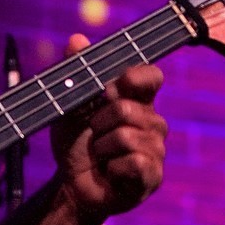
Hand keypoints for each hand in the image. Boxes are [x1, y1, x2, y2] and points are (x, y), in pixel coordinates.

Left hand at [49, 33, 166, 223]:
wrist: (70, 185)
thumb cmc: (76, 143)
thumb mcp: (69, 106)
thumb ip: (74, 72)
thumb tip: (77, 39)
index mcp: (138, 100)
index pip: (151, 76)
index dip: (133, 77)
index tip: (111, 87)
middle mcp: (152, 122)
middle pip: (127, 108)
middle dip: (99, 122)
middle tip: (95, 134)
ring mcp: (155, 149)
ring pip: (126, 136)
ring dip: (102, 148)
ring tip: (101, 156)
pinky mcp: (152, 176)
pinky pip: (134, 162)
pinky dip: (113, 167)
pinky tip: (111, 172)